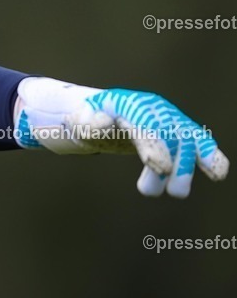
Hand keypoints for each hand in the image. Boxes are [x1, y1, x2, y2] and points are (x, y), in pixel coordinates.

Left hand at [15, 77, 228, 197]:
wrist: (101, 114)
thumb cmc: (88, 117)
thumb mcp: (79, 118)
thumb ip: (87, 121)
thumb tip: (100, 124)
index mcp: (129, 104)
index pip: (147, 125)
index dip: (155, 146)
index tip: (160, 168)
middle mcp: (154, 110)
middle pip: (172, 135)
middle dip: (176, 162)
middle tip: (163, 191)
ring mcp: (168, 120)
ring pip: (188, 142)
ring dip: (187, 169)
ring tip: (176, 193)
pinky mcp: (178, 134)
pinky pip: (199, 143)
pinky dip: (211, 157)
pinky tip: (218, 175)